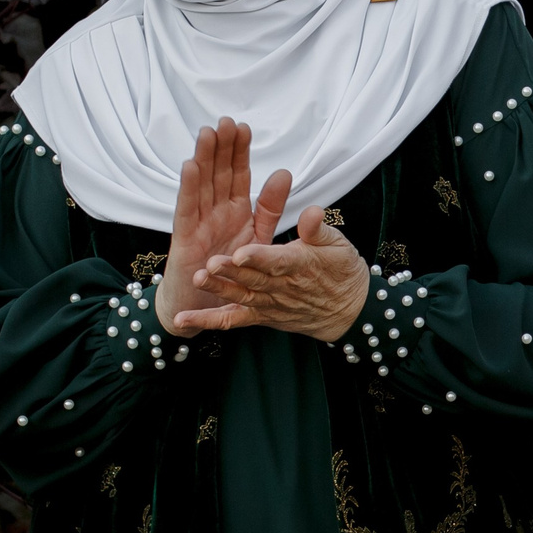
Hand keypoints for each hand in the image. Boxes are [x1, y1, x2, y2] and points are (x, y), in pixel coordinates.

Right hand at [154, 118, 288, 338]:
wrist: (204, 309)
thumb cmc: (230, 273)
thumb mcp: (259, 238)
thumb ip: (271, 208)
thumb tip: (284, 172)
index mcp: (235, 210)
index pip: (238, 175)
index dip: (240, 152)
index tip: (245, 127)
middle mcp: (215, 212)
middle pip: (218, 173)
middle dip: (222, 147)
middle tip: (226, 120)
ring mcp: (199, 223)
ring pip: (201, 185)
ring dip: (203, 159)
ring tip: (208, 133)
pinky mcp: (185, 239)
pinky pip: (186, 210)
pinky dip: (187, 188)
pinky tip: (190, 166)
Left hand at [177, 205, 368, 340]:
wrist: (349, 311)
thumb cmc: (341, 272)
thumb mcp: (339, 244)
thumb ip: (318, 229)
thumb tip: (311, 211)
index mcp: (301, 264)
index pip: (278, 261)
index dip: (259, 257)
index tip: (241, 252)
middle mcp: (282, 287)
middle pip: (254, 279)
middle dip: (231, 272)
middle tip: (211, 263)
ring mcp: (269, 303)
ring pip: (240, 297)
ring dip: (218, 290)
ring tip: (198, 280)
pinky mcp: (260, 316)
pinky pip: (232, 320)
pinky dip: (208, 321)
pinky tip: (184, 319)